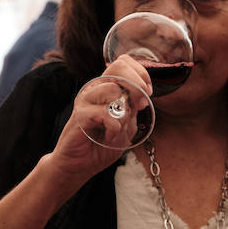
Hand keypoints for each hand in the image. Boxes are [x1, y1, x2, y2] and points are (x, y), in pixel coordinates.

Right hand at [47, 55, 150, 184]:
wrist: (80, 165)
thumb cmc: (101, 145)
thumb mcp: (126, 126)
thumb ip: (132, 110)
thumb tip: (142, 96)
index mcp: (106, 89)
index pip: (123, 62)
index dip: (141, 73)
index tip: (147, 93)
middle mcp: (95, 89)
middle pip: (118, 66)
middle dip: (136, 84)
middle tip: (139, 104)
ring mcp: (86, 100)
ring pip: (113, 89)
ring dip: (124, 112)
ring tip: (118, 127)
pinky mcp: (80, 114)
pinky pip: (105, 113)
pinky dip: (113, 127)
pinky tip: (109, 135)